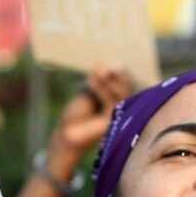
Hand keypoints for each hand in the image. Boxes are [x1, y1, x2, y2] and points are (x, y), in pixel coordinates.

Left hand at [43, 63, 135, 181]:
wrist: (67, 132)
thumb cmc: (77, 111)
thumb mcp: (89, 89)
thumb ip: (100, 78)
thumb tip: (105, 66)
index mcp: (120, 96)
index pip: (127, 78)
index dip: (119, 69)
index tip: (102, 64)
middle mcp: (124, 105)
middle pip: (129, 83)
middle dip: (117, 72)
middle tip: (101, 67)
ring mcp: (120, 114)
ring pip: (123, 92)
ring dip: (108, 79)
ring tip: (95, 73)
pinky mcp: (113, 122)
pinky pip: (112, 102)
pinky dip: (102, 89)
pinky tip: (90, 81)